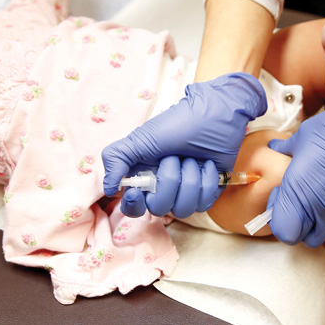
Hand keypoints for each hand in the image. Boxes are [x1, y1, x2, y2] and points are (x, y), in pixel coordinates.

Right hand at [103, 72, 266, 216]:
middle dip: (168, 183)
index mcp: (144, 175)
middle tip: (174, 159)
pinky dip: (206, 182)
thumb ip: (117, 159)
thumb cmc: (178, 123)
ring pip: (183, 208)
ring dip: (189, 181)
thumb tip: (108, 189)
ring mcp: (186, 190)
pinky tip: (208, 164)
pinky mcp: (207, 191)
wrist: (216, 115)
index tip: (138, 191)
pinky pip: (204, 203)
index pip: (133, 206)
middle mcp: (163, 186)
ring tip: (192, 159)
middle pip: (158, 209)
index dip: (133, 205)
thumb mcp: (140, 138)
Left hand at [266, 87, 324, 245]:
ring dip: (310, 227)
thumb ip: (285, 148)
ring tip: (311, 206)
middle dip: (290, 223)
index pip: (280, 229)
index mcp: (295, 191)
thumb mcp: (301, 136)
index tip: (280, 194)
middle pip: (295, 237)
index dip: (275, 216)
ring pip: (316, 238)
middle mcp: (313, 208)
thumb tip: (275, 146)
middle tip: (293, 200)